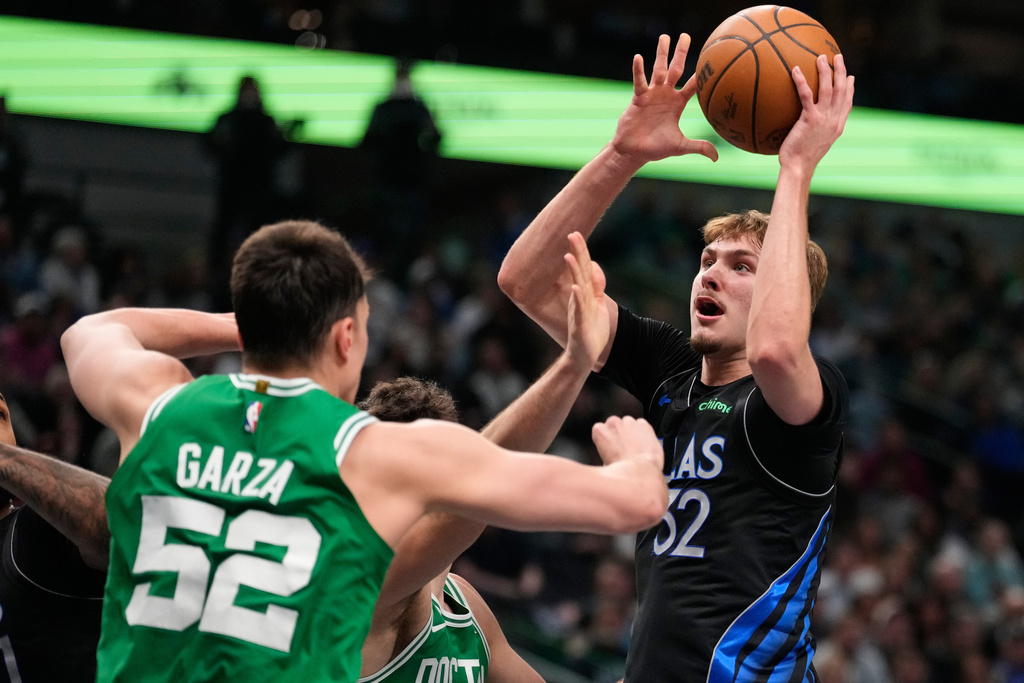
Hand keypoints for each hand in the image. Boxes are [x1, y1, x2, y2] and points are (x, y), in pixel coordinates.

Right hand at [563, 232, 609, 371]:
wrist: (584, 356)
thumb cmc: (590, 330)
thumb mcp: (596, 305)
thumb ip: (596, 286)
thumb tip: (595, 267)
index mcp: (584, 294)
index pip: (584, 268)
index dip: (581, 251)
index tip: (576, 233)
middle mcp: (578, 299)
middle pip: (579, 273)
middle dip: (576, 254)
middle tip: (571, 235)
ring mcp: (578, 312)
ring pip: (577, 288)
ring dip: (574, 273)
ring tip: (569, 257)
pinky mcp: (579, 326)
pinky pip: (578, 311)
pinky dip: (577, 299)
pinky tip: (575, 288)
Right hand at [592, 415, 662, 471]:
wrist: (641, 469)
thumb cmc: (622, 469)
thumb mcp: (605, 463)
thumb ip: (606, 452)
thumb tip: (611, 455)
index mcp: (600, 431)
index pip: (599, 430)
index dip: (606, 439)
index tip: (610, 446)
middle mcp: (613, 423)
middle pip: (614, 424)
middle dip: (618, 433)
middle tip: (623, 447)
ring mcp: (629, 422)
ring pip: (628, 423)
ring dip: (630, 431)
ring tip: (635, 447)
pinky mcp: (643, 424)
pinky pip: (642, 425)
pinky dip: (643, 432)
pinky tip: (644, 444)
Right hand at [610, 34, 717, 165]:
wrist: (634, 151)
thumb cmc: (656, 149)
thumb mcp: (680, 147)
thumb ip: (698, 147)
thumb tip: (716, 158)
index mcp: (678, 103)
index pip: (694, 85)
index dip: (702, 73)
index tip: (711, 58)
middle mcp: (666, 94)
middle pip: (676, 69)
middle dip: (681, 53)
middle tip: (686, 36)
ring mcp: (652, 94)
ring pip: (658, 70)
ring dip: (661, 54)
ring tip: (665, 36)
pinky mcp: (639, 98)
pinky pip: (639, 81)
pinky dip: (638, 70)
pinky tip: (638, 57)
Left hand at [779, 53, 854, 171]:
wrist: (799, 168)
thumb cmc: (801, 160)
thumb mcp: (814, 144)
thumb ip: (816, 132)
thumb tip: (807, 127)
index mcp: (837, 127)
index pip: (847, 104)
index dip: (850, 89)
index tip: (850, 77)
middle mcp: (834, 121)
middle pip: (842, 91)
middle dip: (841, 72)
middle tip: (837, 57)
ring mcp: (824, 119)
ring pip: (828, 89)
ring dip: (826, 71)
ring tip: (821, 57)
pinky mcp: (810, 119)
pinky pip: (806, 95)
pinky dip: (801, 81)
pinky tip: (795, 70)